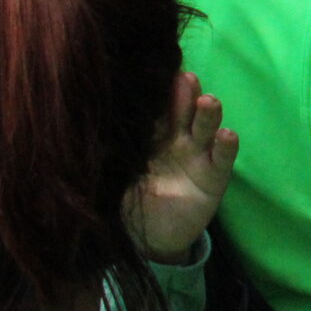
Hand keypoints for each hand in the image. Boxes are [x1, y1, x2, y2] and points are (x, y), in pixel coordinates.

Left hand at [126, 72, 237, 263]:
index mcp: (150, 136)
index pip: (155, 108)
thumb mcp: (114, 175)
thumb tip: (83, 124)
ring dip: (208, 113)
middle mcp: (177, 140)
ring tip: (207, 101)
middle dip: (184, 94)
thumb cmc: (129, 200)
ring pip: (205, 128)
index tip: (153, 71)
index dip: (156, 91)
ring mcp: (198, 156)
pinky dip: (226, 146)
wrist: (148, 239)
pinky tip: (227, 135)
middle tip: (183, 78)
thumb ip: (107, 152)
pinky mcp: (214, 177)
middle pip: (182, 111)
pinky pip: (222, 159)